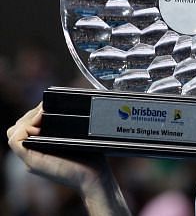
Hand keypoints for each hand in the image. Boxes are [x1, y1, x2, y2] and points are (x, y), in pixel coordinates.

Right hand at [7, 102, 130, 215]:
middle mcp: (33, 152)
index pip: (26, 124)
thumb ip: (64, 127)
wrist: (94, 176)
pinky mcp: (31, 161)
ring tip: (43, 118)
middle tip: (46, 111)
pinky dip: (24, 129)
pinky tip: (39, 127)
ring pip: (14, 132)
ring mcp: (30, 157)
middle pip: (19, 125)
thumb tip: (57, 108)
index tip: (47, 107)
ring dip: (27, 120)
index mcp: (41, 146)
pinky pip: (15, 141)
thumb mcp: (76, 137)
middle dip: (31, 113)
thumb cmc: (90, 157)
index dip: (34, 113)